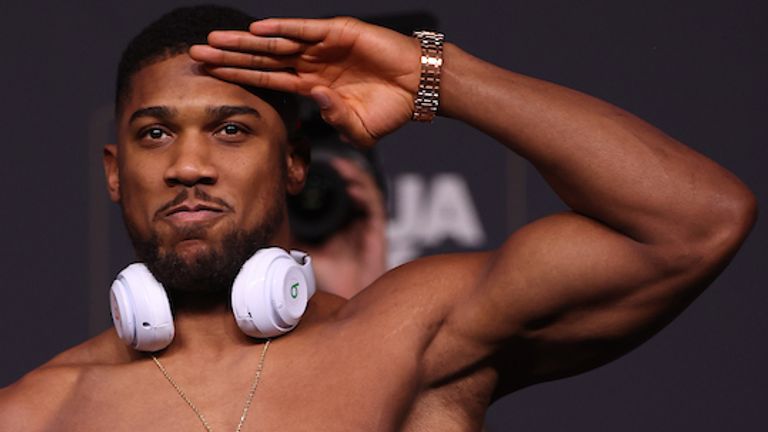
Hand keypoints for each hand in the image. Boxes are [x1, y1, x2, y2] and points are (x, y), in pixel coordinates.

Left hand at [189, 17, 421, 146]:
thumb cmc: (391, 109)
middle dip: (229, 58)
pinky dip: (284, 30)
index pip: (267, 80)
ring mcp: (323, 47)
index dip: (239, 78)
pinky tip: (258, 31)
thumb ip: (336, 122)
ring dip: (245, 43)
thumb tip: (316, 100)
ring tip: (214, 41)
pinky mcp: (340, 33)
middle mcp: (311, 63)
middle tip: (195, 55)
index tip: (210, 79)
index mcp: (312, 86)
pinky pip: (307, 31)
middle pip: (262, 60)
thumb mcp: (359, 129)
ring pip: (276, 44)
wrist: (419, 88)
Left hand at [294, 157, 387, 297]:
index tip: (312, 167)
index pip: (333, 196)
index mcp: (336, 226)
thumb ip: (290, 237)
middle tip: (328, 160)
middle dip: (342, 173)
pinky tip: (353, 188)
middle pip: (351, 189)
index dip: (327, 180)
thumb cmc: (327, 281)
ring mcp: (364, 226)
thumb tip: (267, 223)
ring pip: (364, 193)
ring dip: (354, 177)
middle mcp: (352, 223)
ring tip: (341, 166)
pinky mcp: (376, 233)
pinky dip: (366, 194)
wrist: (346, 302)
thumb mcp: (301, 252)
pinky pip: (375, 207)